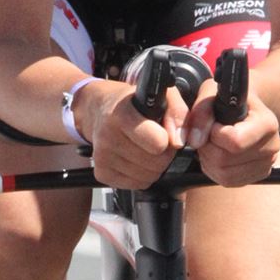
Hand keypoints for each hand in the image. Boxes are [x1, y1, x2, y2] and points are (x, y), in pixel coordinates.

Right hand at [76, 79, 190, 187]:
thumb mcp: (161, 95)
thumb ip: (177, 112)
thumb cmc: (134, 103)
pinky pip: (137, 184)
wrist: (101, 109)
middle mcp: (108, 136)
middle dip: (164, 155)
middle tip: (157, 141)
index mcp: (122, 114)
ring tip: (146, 149)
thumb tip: (178, 142)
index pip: (157, 142)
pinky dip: (142, 175)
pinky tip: (136, 159)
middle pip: (156, 163)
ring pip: (148, 177)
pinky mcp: (101, 173)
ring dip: (154, 166)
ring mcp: (102, 156)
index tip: (163, 132)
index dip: (167, 140)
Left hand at [184, 82, 279, 187]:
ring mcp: (267, 164)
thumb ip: (201, 113)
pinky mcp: (258, 175)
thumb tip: (194, 141)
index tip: (213, 123)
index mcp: (267, 124)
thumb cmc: (229, 98)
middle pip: (225, 160)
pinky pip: (228, 181)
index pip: (235, 142)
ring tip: (212, 143)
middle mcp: (272, 147)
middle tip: (207, 134)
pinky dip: (215, 170)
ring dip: (208, 160)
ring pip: (225, 175)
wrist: (247, 107)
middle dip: (207, 147)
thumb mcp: (212, 94)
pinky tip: (217, 154)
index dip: (214, 134)